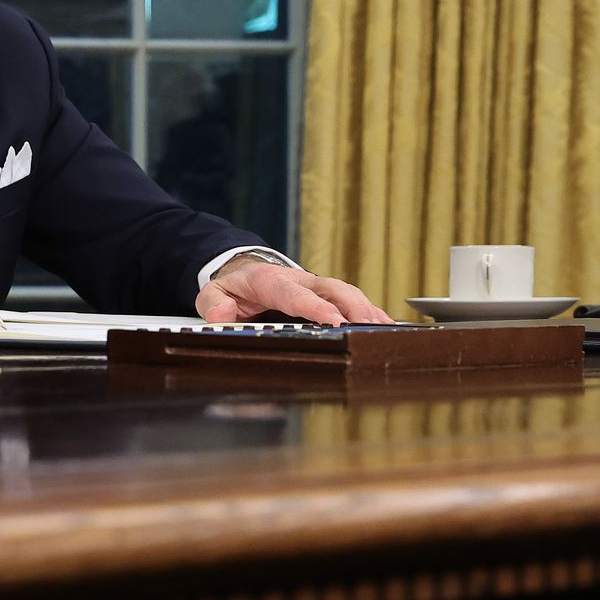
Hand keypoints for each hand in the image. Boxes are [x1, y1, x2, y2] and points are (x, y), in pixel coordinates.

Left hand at [196, 254, 393, 324]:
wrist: (246, 269)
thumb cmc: (234, 285)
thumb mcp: (213, 292)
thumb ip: (214, 302)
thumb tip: (223, 313)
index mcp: (272, 281)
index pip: (296, 295)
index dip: (316, 308)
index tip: (334, 321)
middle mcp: (299, 280)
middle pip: (331, 289)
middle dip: (352, 307)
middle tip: (368, 328)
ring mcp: (316, 286)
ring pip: (346, 293)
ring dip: (366, 310)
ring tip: (385, 330)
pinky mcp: (325, 293)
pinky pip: (351, 300)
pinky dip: (369, 312)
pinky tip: (385, 327)